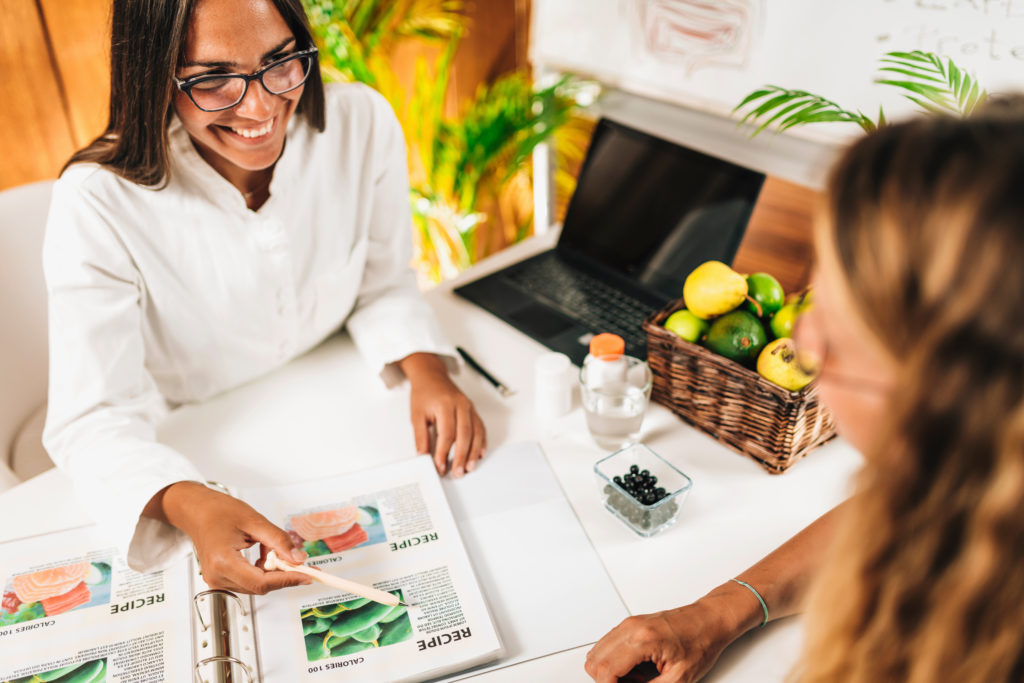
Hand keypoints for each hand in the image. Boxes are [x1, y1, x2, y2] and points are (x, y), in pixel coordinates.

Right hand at [147, 482, 311, 594]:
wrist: (196, 511)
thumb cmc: (218, 512)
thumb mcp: (255, 521)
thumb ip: (279, 541)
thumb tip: (298, 559)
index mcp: (223, 562)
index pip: (262, 582)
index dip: (288, 580)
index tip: (307, 575)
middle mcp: (217, 576)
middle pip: (261, 586)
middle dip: (284, 575)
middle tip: (302, 563)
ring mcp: (217, 581)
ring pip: (257, 585)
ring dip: (272, 571)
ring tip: (271, 547)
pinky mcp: (220, 579)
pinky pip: (249, 581)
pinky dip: (262, 570)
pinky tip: (263, 553)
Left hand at [399, 352, 486, 477]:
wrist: (431, 376)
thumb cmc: (424, 394)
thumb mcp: (416, 415)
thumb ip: (420, 437)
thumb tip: (423, 456)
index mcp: (444, 404)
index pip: (446, 434)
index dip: (443, 453)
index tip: (440, 467)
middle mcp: (460, 405)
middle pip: (464, 435)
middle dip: (462, 456)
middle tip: (458, 472)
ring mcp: (469, 407)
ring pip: (476, 432)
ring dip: (474, 452)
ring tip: (470, 467)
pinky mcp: (473, 410)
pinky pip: (480, 427)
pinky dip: (481, 442)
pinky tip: (479, 454)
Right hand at [584, 601, 737, 682]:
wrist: (709, 620)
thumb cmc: (701, 642)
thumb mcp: (679, 678)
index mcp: (642, 640)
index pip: (605, 670)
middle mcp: (630, 628)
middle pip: (594, 661)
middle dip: (606, 680)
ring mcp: (629, 624)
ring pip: (597, 652)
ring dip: (610, 670)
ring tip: (635, 678)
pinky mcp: (630, 624)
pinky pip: (608, 644)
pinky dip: (615, 661)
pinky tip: (635, 668)